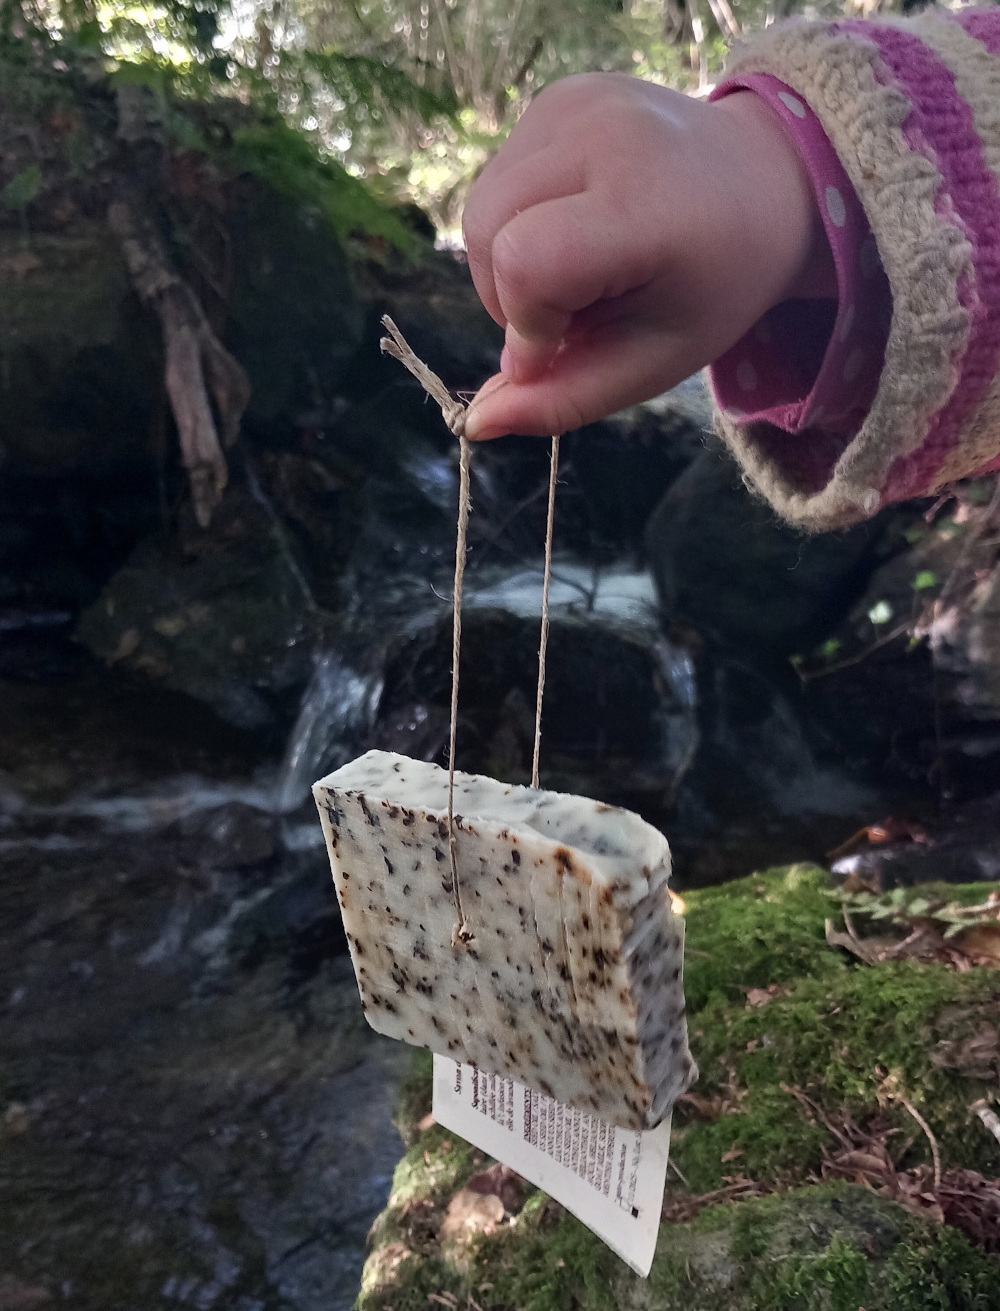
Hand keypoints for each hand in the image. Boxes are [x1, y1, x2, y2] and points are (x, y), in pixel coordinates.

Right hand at [461, 74, 833, 440]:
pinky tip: (576, 226)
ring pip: (481, 208)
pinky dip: (521, 222)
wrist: (765, 181)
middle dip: (509, 296)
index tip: (565, 345)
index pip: (525, 264)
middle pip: (486, 234)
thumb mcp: (653, 361)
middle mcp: (599, 131)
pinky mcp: (557, 95)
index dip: (528, 323)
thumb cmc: (712, 285)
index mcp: (640, 201)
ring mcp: (573, 102)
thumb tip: (476, 424)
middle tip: (574, 312)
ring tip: (579, 271)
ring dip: (509, 263)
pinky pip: (499, 179)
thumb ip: (564, 400)